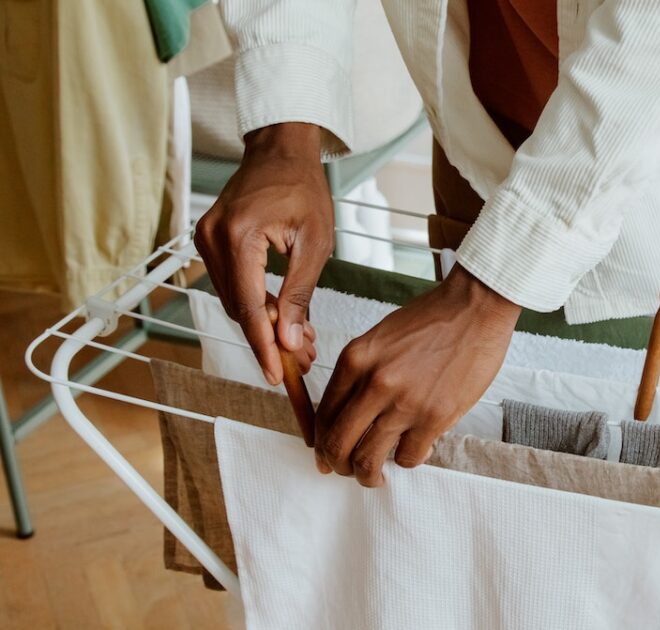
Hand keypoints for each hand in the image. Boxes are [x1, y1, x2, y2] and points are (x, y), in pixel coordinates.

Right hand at [195, 123, 330, 384]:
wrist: (280, 152)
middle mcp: (212, 239)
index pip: (250, 307)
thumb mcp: (314, 244)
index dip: (263, 346)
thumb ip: (299, 295)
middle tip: (303, 363)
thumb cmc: (303, 190)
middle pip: (239, 309)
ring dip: (264, 325)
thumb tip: (292, 343)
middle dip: (269, 340)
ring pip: (234, 301)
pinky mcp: (209, 242)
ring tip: (301, 344)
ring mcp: (205, 240)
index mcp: (239, 237)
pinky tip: (282, 318)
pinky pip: (231, 285)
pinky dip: (255, 305)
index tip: (276, 376)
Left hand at [314, 265, 520, 485]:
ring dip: (368, 475)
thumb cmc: (433, 319)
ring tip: (376, 477)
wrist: (476, 307)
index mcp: (355, 359)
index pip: (323, 415)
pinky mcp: (435, 416)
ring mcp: (404, 402)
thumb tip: (352, 411)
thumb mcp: (382, 338)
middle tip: (349, 471)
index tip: (328, 454)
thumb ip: (363, 372)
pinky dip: (409, 460)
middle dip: (339, 465)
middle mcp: (374, 383)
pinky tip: (417, 450)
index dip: (322, 442)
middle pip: (338, 443)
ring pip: (368, 459)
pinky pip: (408, 457)